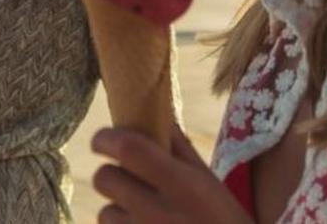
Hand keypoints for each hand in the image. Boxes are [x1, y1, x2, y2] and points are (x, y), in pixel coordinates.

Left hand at [91, 125, 250, 223]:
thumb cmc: (223, 221)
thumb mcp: (208, 183)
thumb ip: (180, 148)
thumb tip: (155, 113)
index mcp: (182, 185)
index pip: (128, 149)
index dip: (107, 139)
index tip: (103, 140)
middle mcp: (159, 212)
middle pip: (104, 179)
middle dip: (110, 174)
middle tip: (126, 177)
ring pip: (104, 213)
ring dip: (116, 210)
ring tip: (142, 215)